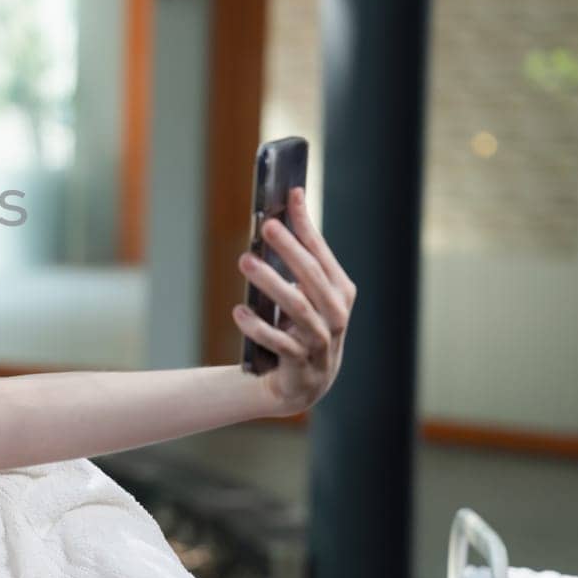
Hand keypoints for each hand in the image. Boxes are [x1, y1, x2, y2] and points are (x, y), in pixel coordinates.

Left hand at [231, 188, 356, 414]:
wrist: (303, 383)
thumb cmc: (300, 328)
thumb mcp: (304, 295)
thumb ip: (296, 263)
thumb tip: (276, 218)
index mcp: (340, 292)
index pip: (322, 252)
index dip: (308, 224)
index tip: (291, 194)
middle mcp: (336, 314)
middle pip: (313, 276)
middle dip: (290, 248)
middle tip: (267, 225)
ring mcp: (322, 341)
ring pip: (297, 307)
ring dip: (270, 282)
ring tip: (245, 260)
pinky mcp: (302, 364)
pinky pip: (280, 343)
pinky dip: (258, 327)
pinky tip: (238, 312)